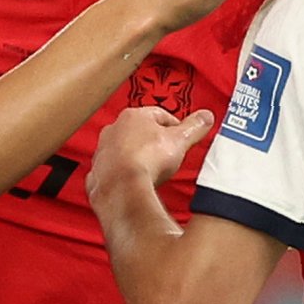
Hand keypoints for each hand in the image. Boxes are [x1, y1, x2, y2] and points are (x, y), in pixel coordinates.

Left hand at [89, 105, 215, 201]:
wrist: (121, 188)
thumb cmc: (145, 160)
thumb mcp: (179, 141)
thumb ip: (193, 127)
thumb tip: (205, 117)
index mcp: (133, 116)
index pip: (159, 114)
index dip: (174, 126)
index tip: (182, 135)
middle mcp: (114, 130)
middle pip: (140, 132)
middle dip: (155, 142)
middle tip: (169, 153)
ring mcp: (104, 151)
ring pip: (124, 150)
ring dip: (138, 157)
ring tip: (153, 170)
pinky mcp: (98, 172)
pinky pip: (114, 170)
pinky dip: (124, 174)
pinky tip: (135, 181)